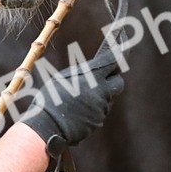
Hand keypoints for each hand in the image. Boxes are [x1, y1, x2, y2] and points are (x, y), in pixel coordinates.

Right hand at [21, 36, 125, 151]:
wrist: (47, 126)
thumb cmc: (51, 98)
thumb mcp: (65, 78)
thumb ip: (84, 74)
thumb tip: (94, 72)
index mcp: (92, 76)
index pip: (113, 60)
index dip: (120, 52)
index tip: (123, 45)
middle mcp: (101, 92)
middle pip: (118, 82)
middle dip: (113, 79)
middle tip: (104, 77)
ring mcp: (101, 108)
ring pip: (107, 98)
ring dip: (100, 96)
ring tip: (80, 97)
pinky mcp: (98, 121)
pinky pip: (100, 112)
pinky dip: (93, 110)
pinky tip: (77, 111)